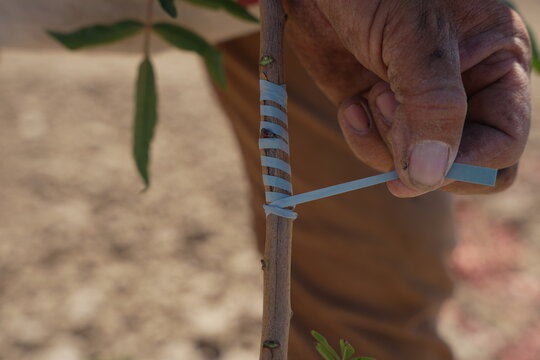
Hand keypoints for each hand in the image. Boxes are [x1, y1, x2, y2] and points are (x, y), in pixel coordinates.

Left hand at [284, 0, 531, 196]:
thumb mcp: (415, 36)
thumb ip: (432, 104)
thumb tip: (430, 175)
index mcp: (494, 65)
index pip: (503, 142)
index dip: (468, 164)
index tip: (424, 167)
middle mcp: (459, 93)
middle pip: (460, 164)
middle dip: (422, 156)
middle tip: (389, 112)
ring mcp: (415, 107)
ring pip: (413, 165)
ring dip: (385, 142)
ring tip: (369, 93)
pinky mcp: (376, 112)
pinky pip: (376, 153)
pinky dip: (360, 137)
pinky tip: (350, 105)